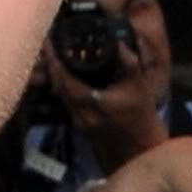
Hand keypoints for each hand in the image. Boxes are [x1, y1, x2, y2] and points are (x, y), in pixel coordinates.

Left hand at [41, 33, 164, 166]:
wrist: (141, 150)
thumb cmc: (142, 118)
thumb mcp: (139, 87)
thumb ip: (128, 63)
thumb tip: (117, 42)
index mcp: (92, 102)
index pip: (64, 79)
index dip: (54, 60)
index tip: (48, 42)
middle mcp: (80, 113)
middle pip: (58, 86)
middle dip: (52, 66)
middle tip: (50, 46)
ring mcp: (78, 121)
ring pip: (60, 95)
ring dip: (57, 76)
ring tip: (56, 57)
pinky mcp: (80, 126)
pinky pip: (66, 102)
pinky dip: (64, 87)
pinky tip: (69, 76)